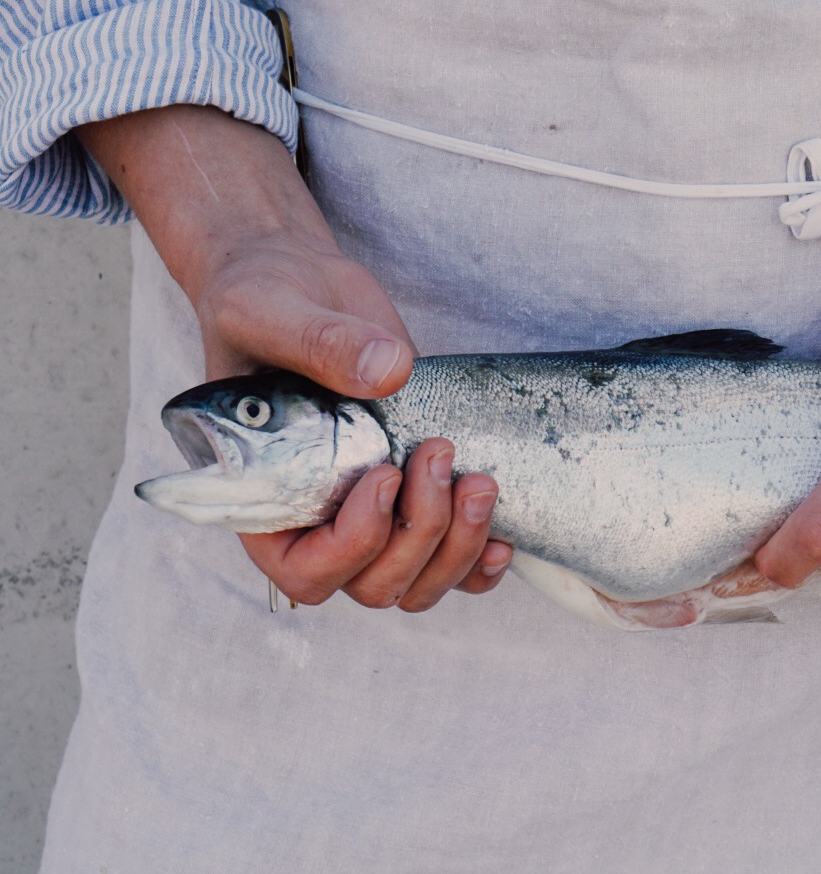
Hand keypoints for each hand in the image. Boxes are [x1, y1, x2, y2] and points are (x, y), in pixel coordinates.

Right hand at [202, 232, 511, 609]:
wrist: (303, 288)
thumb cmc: (263, 301)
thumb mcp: (271, 311)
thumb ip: (321, 343)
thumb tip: (389, 370)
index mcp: (265, 498)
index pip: (303, 571)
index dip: (352, 544)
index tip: (383, 474)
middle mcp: (317, 522)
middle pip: (374, 585)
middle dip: (420, 532)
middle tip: (440, 452)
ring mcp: (372, 518)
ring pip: (418, 583)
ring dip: (458, 545)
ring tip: (479, 479)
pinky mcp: (416, 499)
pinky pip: (451, 567)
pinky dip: (480, 563)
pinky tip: (504, 533)